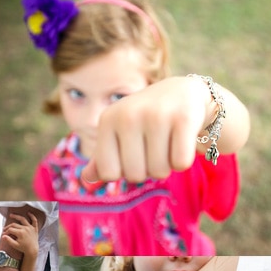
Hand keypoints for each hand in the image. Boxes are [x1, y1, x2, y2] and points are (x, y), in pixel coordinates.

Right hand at [2, 213, 39, 259]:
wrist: (32, 250)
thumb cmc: (23, 248)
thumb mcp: (15, 245)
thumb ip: (8, 240)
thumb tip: (2, 236)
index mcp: (20, 233)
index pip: (10, 230)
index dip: (6, 232)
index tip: (4, 235)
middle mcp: (25, 228)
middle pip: (14, 225)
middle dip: (8, 227)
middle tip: (5, 229)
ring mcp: (30, 228)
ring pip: (22, 219)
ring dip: (16, 216)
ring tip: (11, 215)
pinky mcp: (35, 228)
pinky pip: (34, 220)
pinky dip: (32, 216)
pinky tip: (28, 213)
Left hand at [82, 76, 212, 183]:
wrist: (182, 92)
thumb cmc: (145, 119)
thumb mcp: (119, 132)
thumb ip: (103, 157)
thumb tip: (87, 177)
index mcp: (107, 120)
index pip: (108, 173)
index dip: (124, 172)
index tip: (132, 155)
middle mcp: (128, 115)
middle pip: (135, 176)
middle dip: (147, 170)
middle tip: (153, 149)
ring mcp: (156, 115)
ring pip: (160, 172)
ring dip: (167, 166)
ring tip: (167, 143)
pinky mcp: (183, 118)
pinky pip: (181, 163)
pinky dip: (183, 161)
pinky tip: (182, 142)